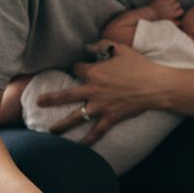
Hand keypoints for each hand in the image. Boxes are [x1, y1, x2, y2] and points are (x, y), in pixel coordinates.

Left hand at [38, 40, 167, 144]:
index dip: (76, 68)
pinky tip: (79, 147)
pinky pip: (96, 132)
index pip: (77, 69)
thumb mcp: (121, 49)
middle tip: (38, 103)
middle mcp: (93, 90)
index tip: (77, 69)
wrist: (155, 86)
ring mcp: (100, 106)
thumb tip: (90, 44)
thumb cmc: (140, 66)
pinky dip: (88, 141)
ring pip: (75, 117)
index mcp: (95, 72)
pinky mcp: (110, 118)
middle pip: (66, 95)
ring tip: (50, 131)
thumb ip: (103, 45)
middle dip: (50, 99)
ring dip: (61, 125)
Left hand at [151, 0, 183, 20]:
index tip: (176, 11)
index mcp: (173, 14)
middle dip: (176, 4)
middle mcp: (170, 8)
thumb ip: (175, 23)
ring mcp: (166, 2)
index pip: (181, 10)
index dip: (179, 10)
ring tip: (169, 1)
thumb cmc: (158, 20)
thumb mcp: (167, 23)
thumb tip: (180, 22)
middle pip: (178, 3)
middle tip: (172, 5)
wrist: (148, 15)